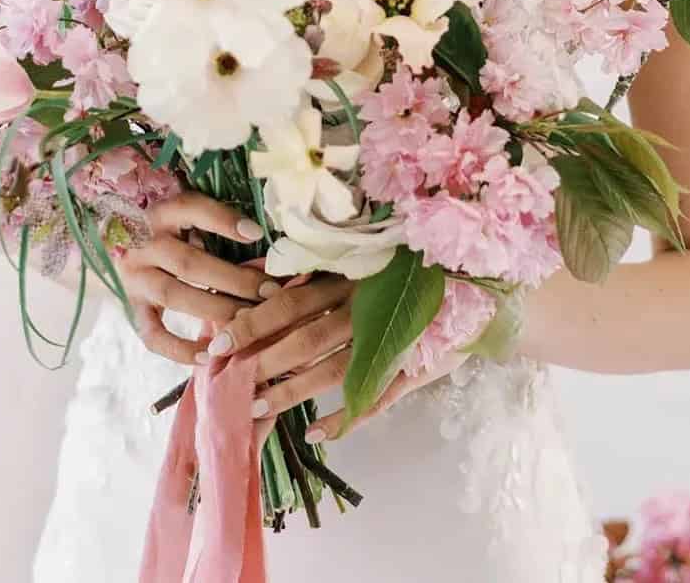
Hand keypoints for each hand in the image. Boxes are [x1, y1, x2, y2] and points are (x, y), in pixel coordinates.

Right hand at [117, 191, 277, 364]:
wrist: (124, 237)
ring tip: (248, 321)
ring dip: (215, 310)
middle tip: (269, 292)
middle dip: (235, 280)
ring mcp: (135, 278)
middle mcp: (143, 244)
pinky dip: (179, 349)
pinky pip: (152, 334)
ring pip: (174, 295)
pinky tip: (208, 354)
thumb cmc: (172, 225)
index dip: (223, 221)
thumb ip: (214, 220)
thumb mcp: (187, 212)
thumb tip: (260, 236)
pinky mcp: (133, 307)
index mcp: (160, 212)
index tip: (257, 234)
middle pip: (189, 263)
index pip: (190, 209)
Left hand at [204, 272, 468, 441]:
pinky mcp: (410, 365)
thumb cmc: (402, 264)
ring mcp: (388, 338)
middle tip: (226, 384)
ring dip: (292, 393)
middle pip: (302, 338)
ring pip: (331, 370)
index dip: (250, 322)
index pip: (287, 301)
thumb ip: (310, 266)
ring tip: (257, 411)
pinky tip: (316, 432)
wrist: (474, 277)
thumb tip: (257, 273)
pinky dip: (345, 417)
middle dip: (261, 363)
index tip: (215, 342)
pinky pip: (375, 396)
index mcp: (345, 276)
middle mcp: (362, 306)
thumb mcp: (356, 257)